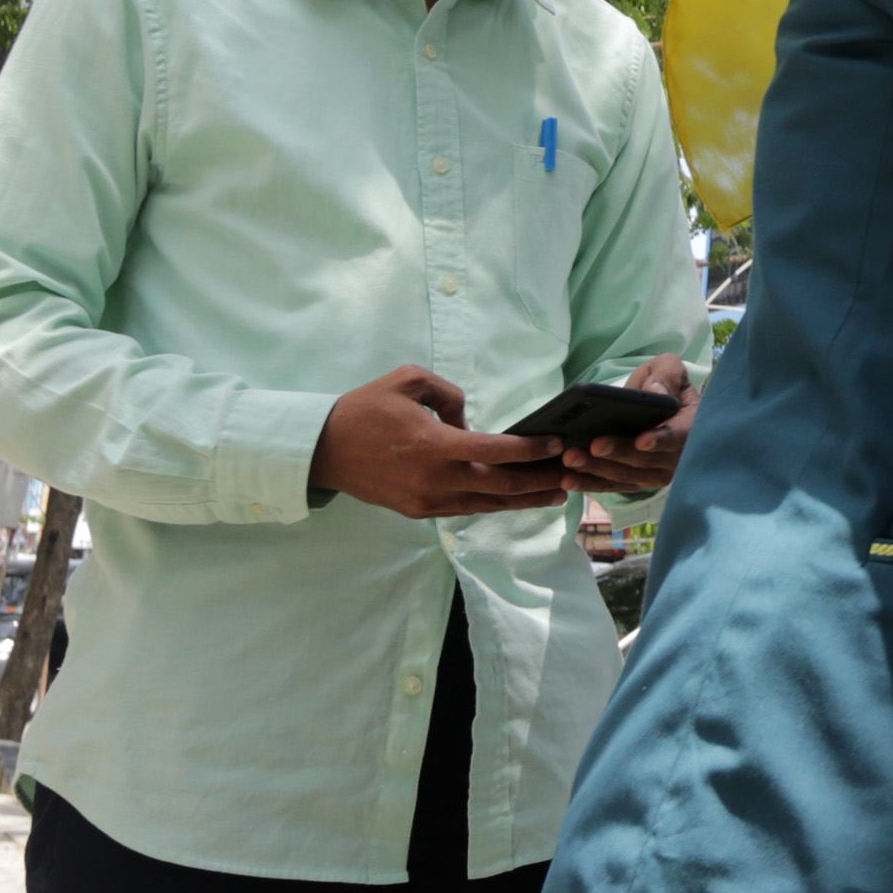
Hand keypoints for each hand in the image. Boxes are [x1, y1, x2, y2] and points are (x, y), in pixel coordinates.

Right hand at [309, 366, 569, 519]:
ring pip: (486, 505)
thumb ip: (450, 394)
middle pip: (500, 486)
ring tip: (555, 493)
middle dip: (539, 482)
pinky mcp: (418, 511)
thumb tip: (470, 421)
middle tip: (571, 475)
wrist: (322, 449)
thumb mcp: (408, 381)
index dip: (530, 450)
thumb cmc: (365, 409)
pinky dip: (492, 503)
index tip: (557, 443)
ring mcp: (426, 501)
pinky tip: (513, 497)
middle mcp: (434, 479)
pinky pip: (464, 509)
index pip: (495, 451)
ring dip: (522, 499)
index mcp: (433, 445)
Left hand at [552, 354, 698, 495]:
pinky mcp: (634, 482)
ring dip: (597, 470)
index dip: (661, 440)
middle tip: (593, 445)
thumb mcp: (668, 368)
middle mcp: (677, 457)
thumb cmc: (662, 385)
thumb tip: (654, 391)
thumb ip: (666, 374)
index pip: (679, 437)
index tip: (641, 440)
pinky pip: (612, 486)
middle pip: (647, 461)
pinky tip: (568, 480)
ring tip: (571, 459)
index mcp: (691, 426)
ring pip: (626, 476)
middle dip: (618, 454)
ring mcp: (655, 473)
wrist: (656, 407)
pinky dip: (590, 484)